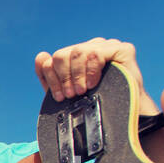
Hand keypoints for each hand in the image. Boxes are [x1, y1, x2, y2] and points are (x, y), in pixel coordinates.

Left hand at [34, 37, 157, 114]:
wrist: (122, 116)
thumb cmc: (95, 105)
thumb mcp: (66, 94)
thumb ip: (50, 77)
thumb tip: (40, 56)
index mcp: (76, 57)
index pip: (53, 59)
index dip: (52, 78)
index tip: (59, 97)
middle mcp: (90, 48)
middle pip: (62, 54)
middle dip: (64, 78)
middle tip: (72, 95)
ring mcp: (107, 47)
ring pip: (78, 51)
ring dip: (77, 75)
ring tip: (83, 90)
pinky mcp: (122, 49)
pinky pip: (96, 53)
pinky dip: (90, 71)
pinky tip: (93, 83)